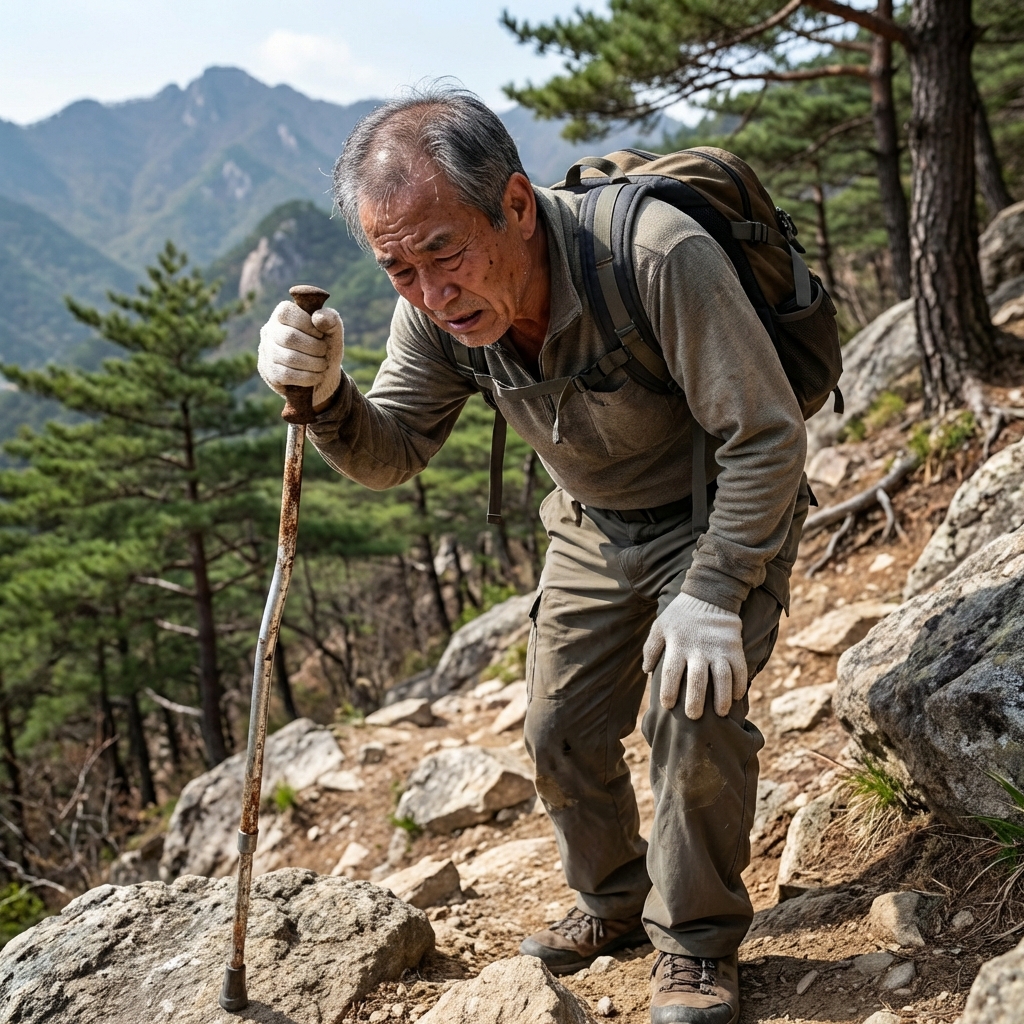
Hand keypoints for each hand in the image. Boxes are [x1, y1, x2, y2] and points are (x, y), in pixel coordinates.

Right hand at [258, 300, 343, 411]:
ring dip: (313, 363)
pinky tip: (317, 376)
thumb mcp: (333, 333)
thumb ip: (331, 320)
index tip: (320, 335)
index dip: (307, 325)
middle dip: (314, 347)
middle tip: (324, 352)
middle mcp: (269, 331)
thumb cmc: (324, 349)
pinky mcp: (269, 373)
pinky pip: (287, 375)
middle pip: (289, 337)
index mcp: (282, 315)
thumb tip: (318, 318)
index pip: (286, 312)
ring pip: (289, 357)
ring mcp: (266, 352)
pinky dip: (308, 377)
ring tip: (322, 365)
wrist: (321, 378)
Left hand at [642, 592, 746, 719]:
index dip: (668, 692)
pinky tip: (736, 697)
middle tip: (693, 717)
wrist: (708, 595)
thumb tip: (646, 671)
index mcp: (677, 645)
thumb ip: (651, 649)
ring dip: (721, 698)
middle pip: (697, 681)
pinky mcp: (734, 648)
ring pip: (722, 679)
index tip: (667, 706)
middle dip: (695, 702)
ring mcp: (718, 649)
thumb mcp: (660, 626)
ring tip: (720, 714)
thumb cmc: (681, 614)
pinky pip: (740, 670)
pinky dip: (740, 685)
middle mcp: (698, 650)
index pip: (670, 673)